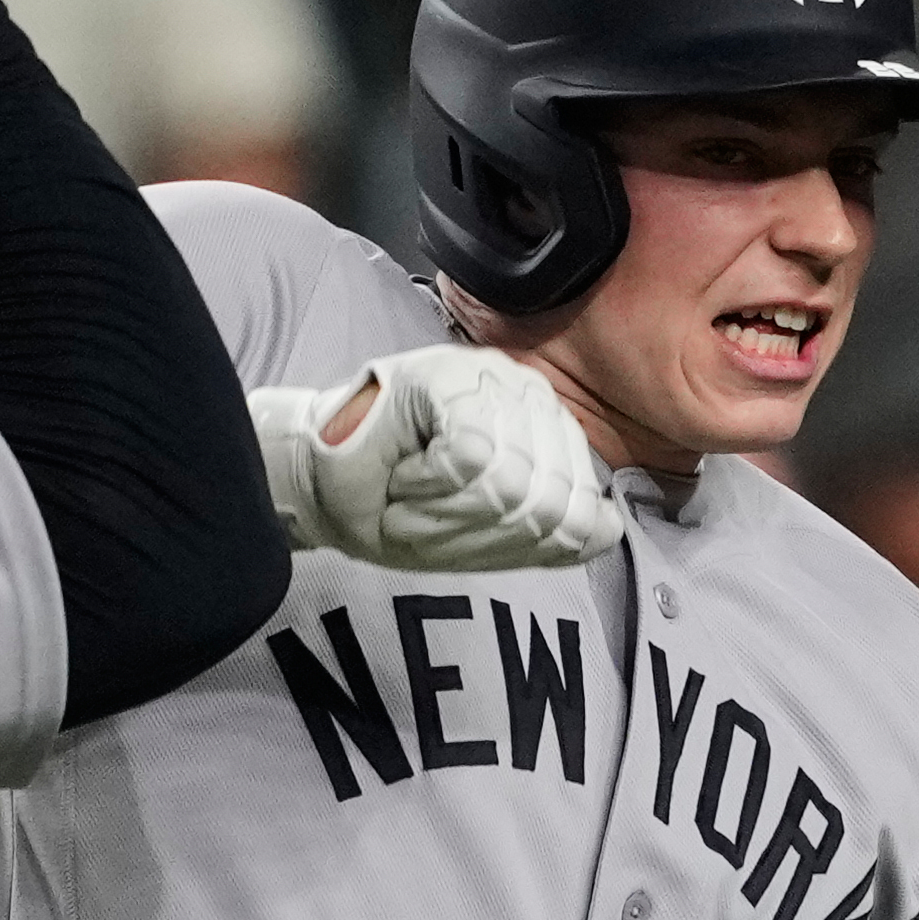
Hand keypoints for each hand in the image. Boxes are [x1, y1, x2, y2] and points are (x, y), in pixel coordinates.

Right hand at [252, 346, 627, 570]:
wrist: (313, 487)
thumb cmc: (390, 506)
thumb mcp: (481, 537)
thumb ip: (547, 534)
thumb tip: (605, 527)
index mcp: (545, 432)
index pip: (580, 508)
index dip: (520, 544)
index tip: (468, 535)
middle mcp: (528, 395)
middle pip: (547, 501)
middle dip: (479, 532)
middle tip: (430, 518)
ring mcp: (489, 378)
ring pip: (509, 481)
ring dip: (447, 511)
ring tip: (414, 495)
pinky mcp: (446, 375)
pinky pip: (469, 458)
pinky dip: (428, 486)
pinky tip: (405, 474)